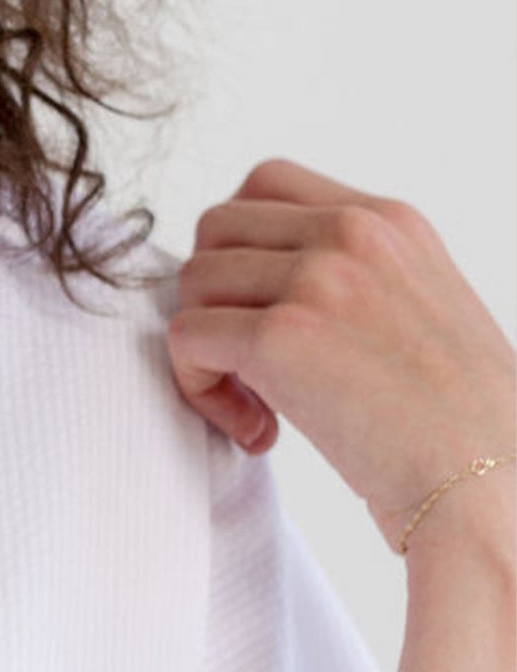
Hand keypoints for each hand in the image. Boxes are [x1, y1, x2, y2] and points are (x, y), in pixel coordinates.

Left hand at [166, 158, 515, 551]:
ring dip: (207, 347)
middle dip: (217, 294)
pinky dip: (198, 388)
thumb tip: (265, 281)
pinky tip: (256, 429)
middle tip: (251, 362)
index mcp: (389, 219)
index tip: (261, 307)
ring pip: (192, 282)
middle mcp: (351, 233)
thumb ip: (356, 272)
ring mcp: (315, 280)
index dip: (241, 246)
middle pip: (216, 228)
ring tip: (260, 405)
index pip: (267, 182)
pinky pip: (185, 339)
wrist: (491, 489)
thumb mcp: (424, 302)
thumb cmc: (460, 422)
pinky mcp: (279, 338)